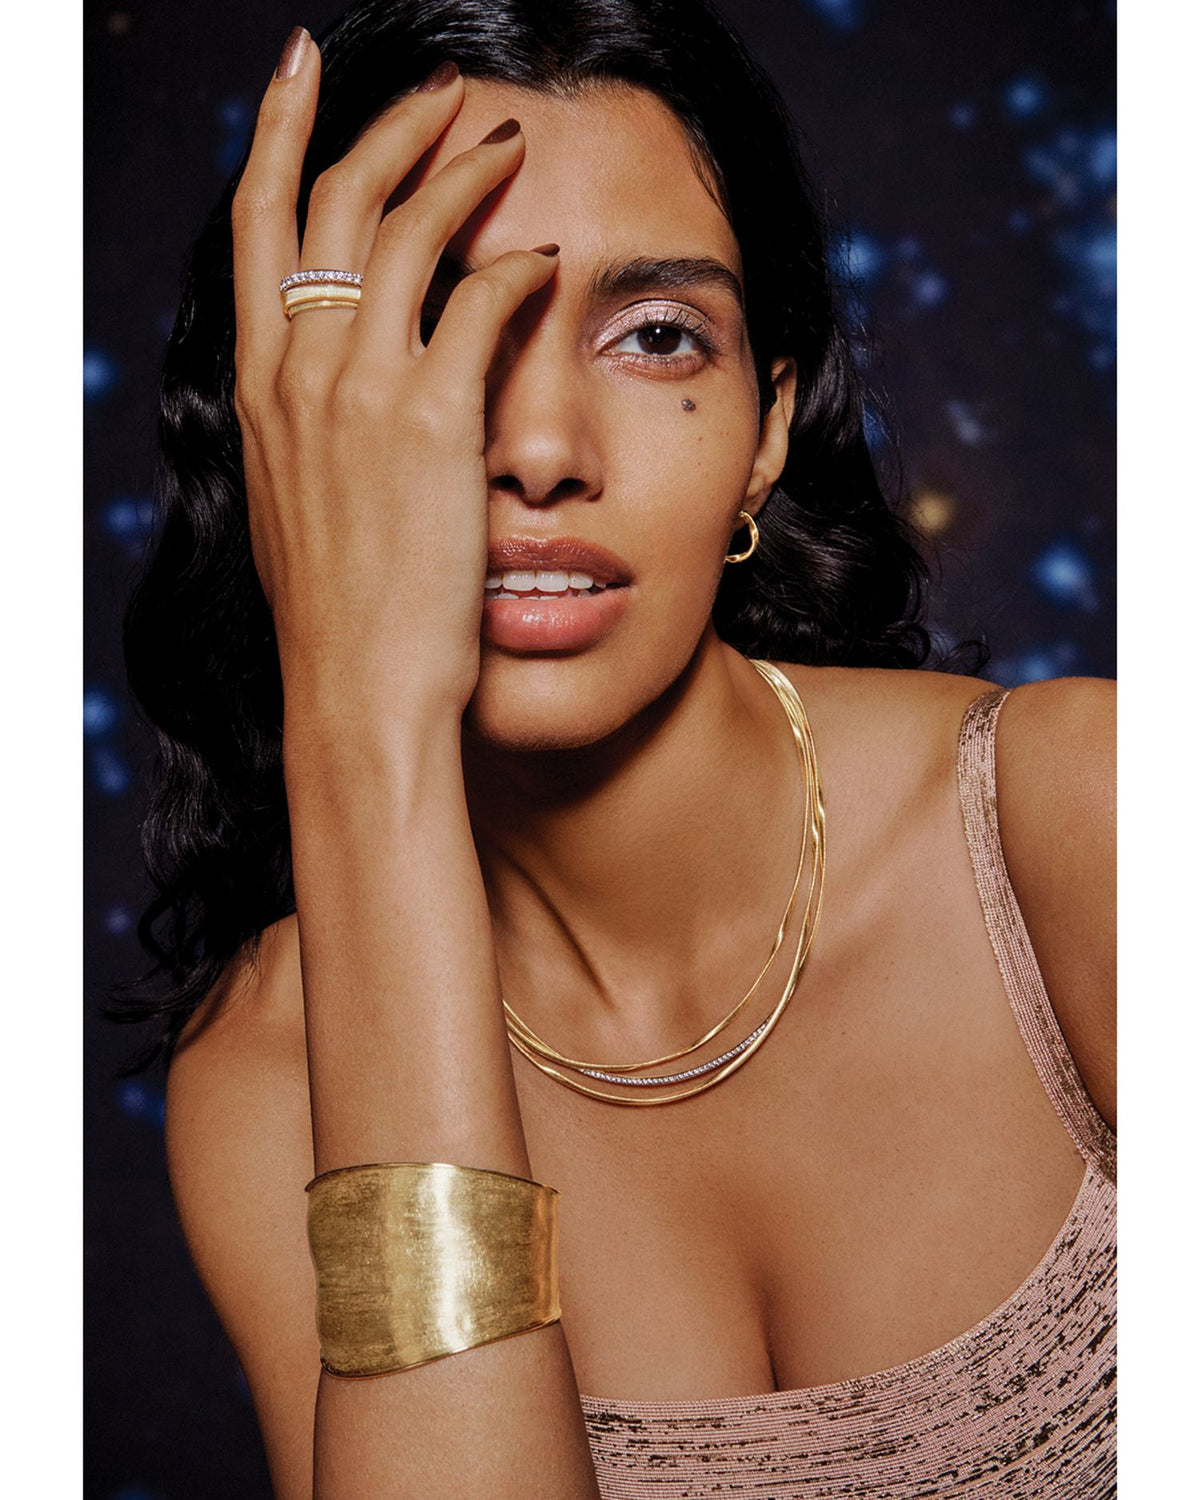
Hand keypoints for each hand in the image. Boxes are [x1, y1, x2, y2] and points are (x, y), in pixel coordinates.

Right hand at [230, 39, 557, 720]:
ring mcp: (356, 392)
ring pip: (403, 229)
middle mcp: (296, 372)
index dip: (278, 134)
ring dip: (459, 169)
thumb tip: (337, 399)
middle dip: (384, 124)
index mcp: (260, 388)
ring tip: (505, 143)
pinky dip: (515, 268)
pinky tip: (546, 261)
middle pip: (329, 197)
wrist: (357, 692)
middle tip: (440, 90)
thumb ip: (312, 434)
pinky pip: (479, 303)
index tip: (301, 75)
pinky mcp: (428, 423)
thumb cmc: (339, 619)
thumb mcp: (298, 509)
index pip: (256, 224)